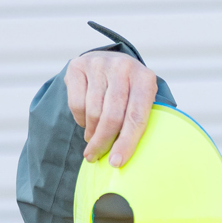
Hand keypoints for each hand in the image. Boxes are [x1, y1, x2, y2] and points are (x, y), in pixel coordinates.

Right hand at [66, 50, 159, 166]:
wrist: (107, 60)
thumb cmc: (128, 90)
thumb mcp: (141, 100)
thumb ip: (138, 121)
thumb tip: (124, 156)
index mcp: (145, 78)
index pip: (136, 117)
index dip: (126, 142)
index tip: (116, 162)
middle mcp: (123, 67)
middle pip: (112, 116)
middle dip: (103, 142)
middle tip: (96, 156)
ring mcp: (99, 64)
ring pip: (93, 112)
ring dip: (92, 133)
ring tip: (93, 138)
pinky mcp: (78, 66)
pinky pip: (77, 104)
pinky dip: (80, 119)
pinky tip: (86, 121)